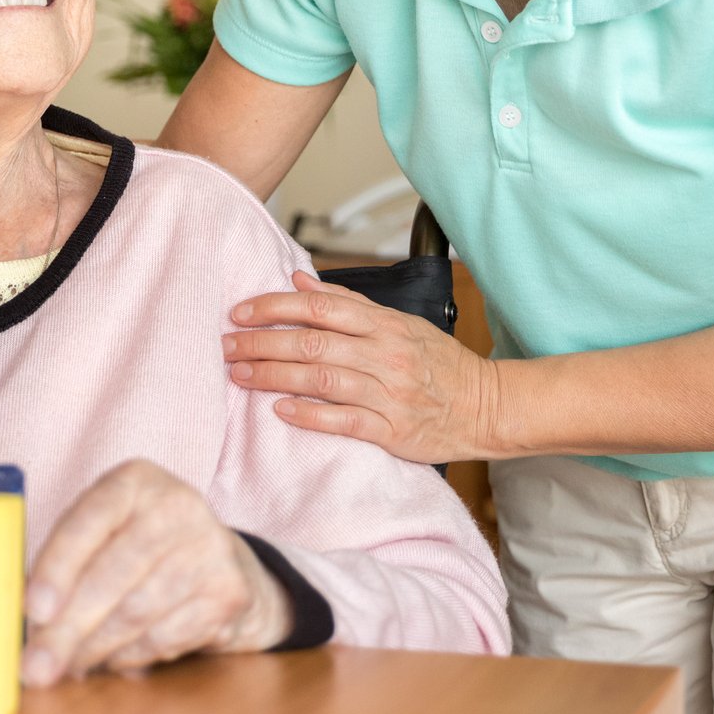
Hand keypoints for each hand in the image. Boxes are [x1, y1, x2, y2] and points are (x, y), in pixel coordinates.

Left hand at [22, 460, 290, 684]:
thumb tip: (27, 623)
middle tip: (37, 667)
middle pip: (112, 574)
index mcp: (134, 481)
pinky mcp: (228, 591)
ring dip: (94, 649)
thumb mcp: (105, 532)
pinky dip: (129, 657)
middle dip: (68, 628)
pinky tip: (112, 660)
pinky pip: (164, 637)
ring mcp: (209, 547)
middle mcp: (177, 505)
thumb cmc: (140, 548)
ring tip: (69, 666)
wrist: (224, 562)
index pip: (89, 519)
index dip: (59, 566)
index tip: (34, 610)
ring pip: (136, 613)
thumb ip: (65, 563)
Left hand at [223, 272, 502, 462]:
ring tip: (240, 375)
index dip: (274, 307)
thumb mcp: (399, 323)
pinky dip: (309, 415)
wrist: (486, 406)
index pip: (319, 307)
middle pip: (312, 342)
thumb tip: (299, 282)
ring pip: (321, 379)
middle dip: (262, 342)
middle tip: (227, 346)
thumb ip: (348, 304)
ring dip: (274, 376)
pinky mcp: (391, 431)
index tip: (240, 312)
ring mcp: (389, 393)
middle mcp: (384, 355)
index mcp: (384, 325)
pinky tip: (280, 409)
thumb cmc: (438, 364)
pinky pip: (344, 421)